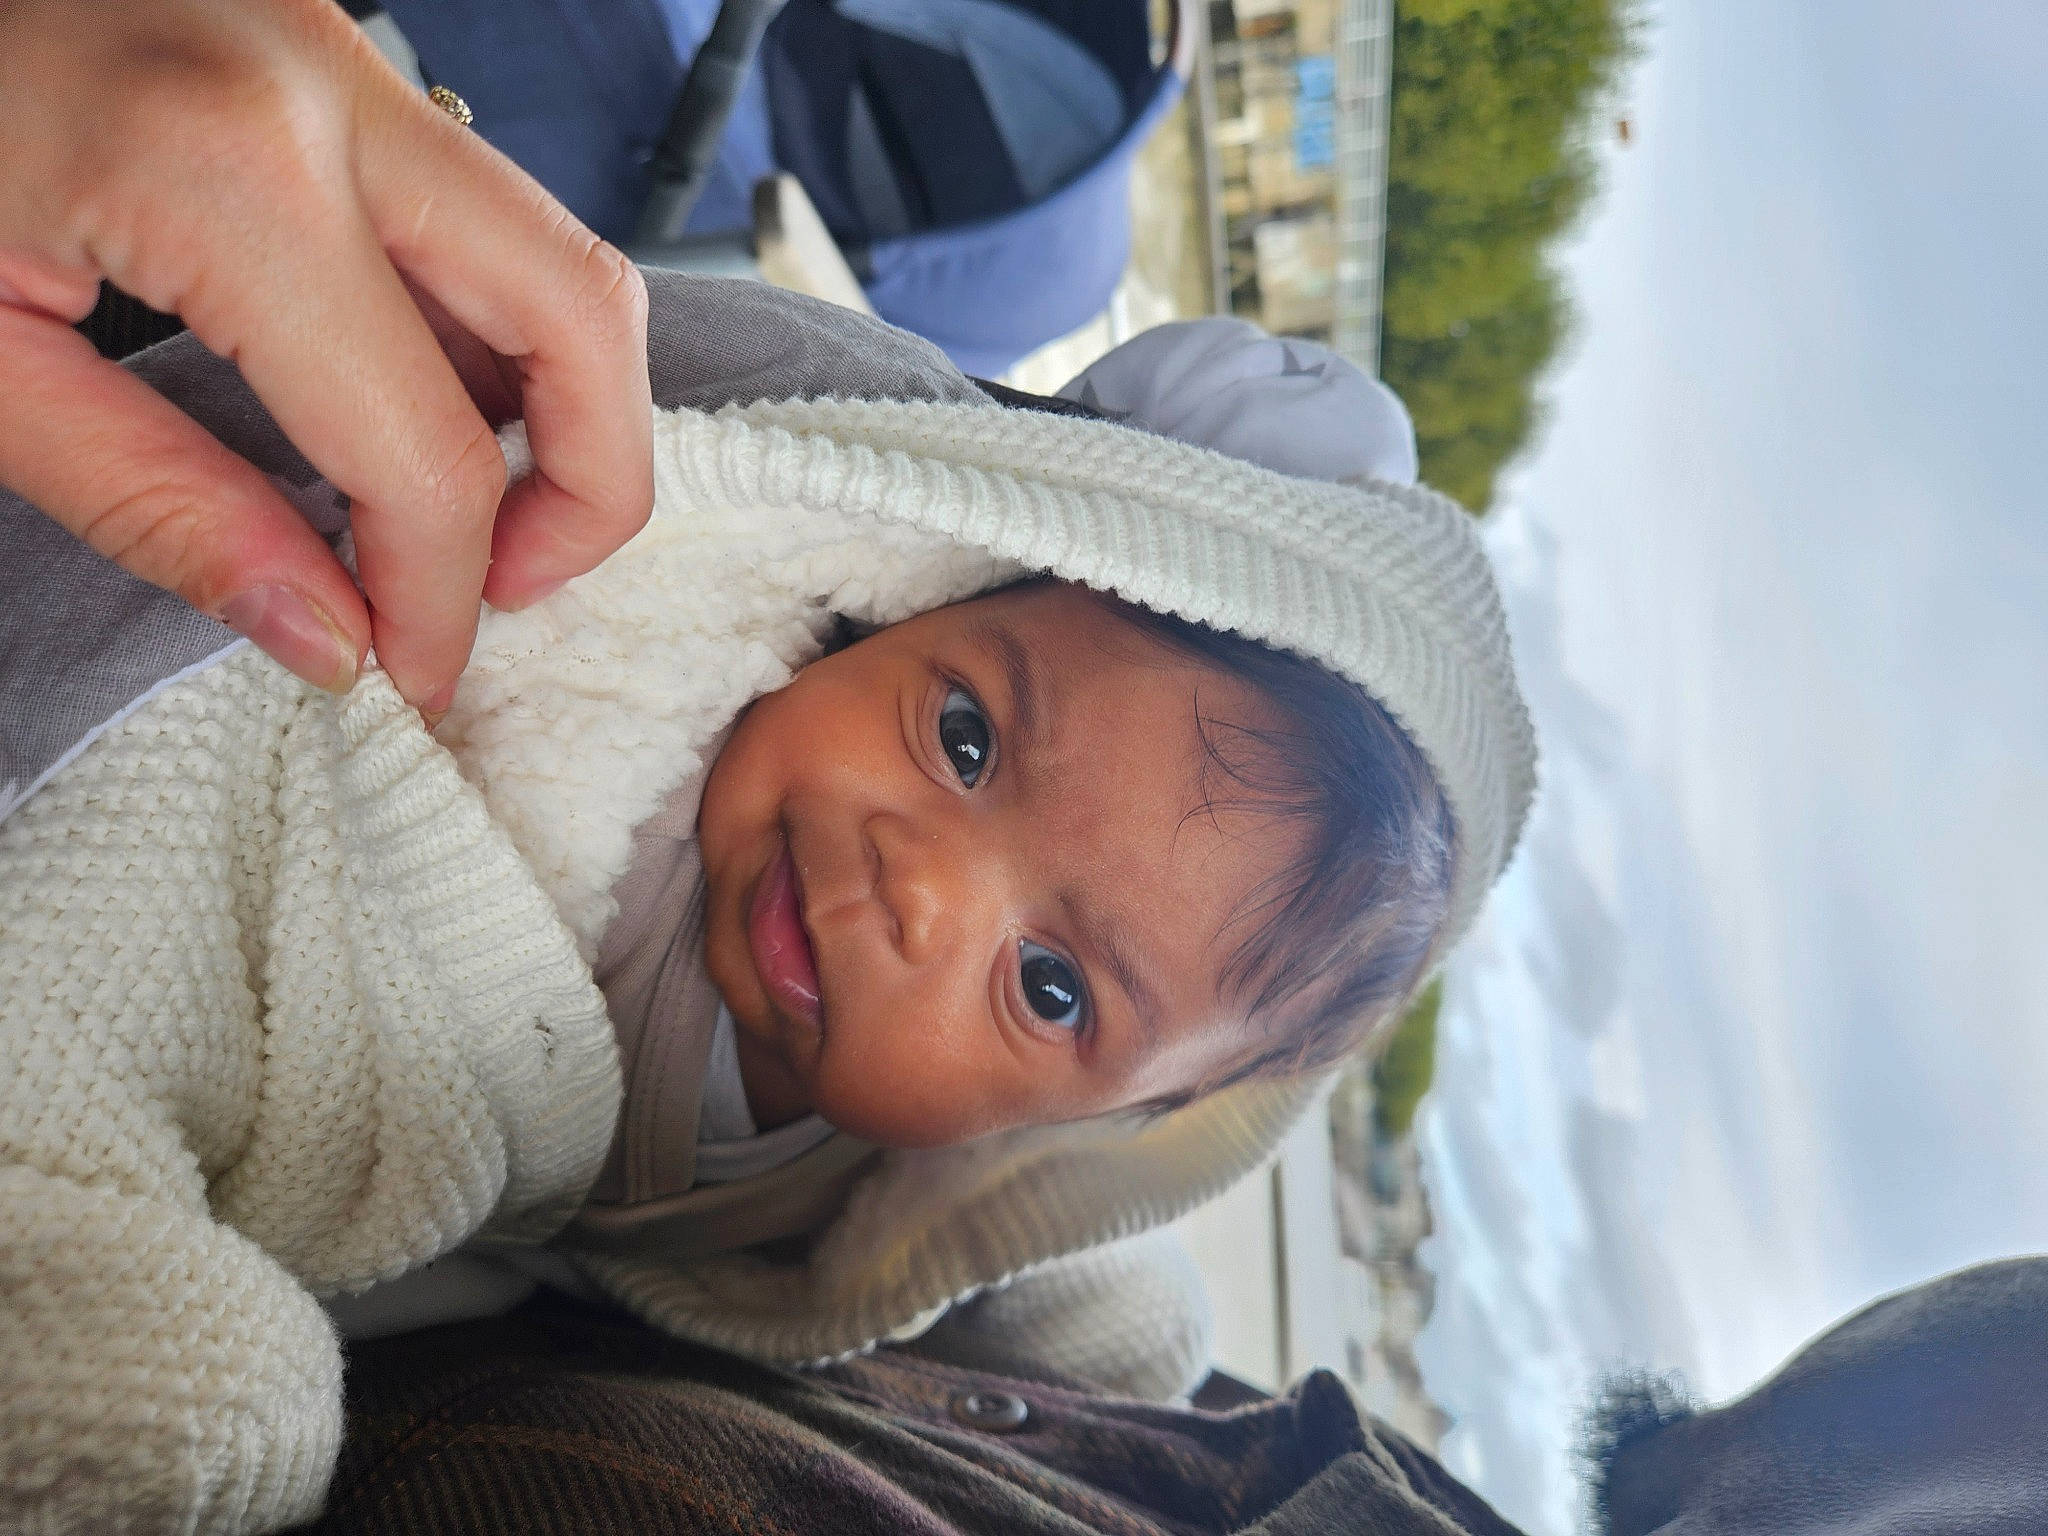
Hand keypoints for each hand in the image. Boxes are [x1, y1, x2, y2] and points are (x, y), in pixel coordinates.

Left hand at [0, 0, 652, 710]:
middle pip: (582, 314)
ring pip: (559, 254)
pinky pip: (482, 215)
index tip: (409, 670)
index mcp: (221, 171)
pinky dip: (494, 335)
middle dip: (590, 489)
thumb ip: (158, 507)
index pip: (427, 446)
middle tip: (508, 588)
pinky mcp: (328, 59)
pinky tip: (417, 412)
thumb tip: (329, 635)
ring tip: (471, 514)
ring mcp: (341, 57)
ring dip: (562, 406)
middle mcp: (325, 90)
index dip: (440, 596)